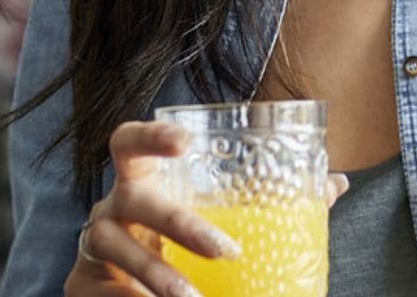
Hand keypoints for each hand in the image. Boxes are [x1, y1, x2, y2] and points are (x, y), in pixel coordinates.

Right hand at [64, 119, 350, 296]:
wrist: (128, 289)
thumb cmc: (179, 241)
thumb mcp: (216, 219)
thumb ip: (268, 201)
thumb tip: (335, 184)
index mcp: (145, 180)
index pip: (130, 141)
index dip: (151, 135)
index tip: (186, 142)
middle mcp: (113, 203)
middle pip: (134, 198)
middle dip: (178, 222)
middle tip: (224, 250)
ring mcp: (93, 242)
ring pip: (112, 246)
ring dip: (154, 272)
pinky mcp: (81, 282)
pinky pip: (97, 288)